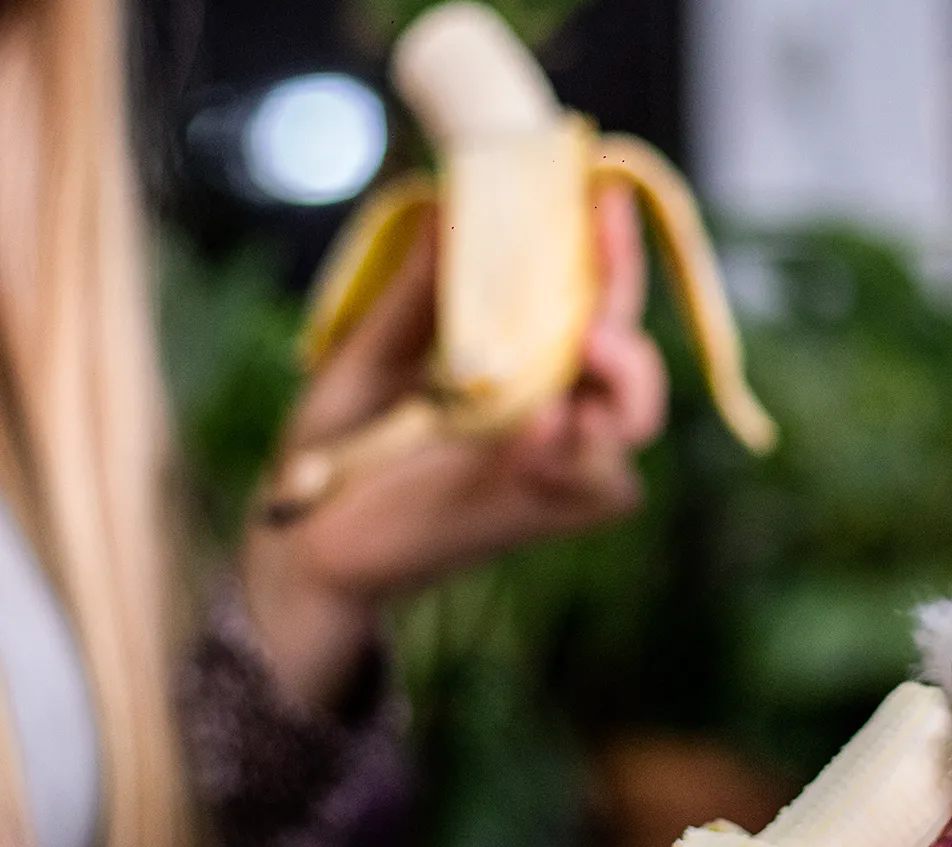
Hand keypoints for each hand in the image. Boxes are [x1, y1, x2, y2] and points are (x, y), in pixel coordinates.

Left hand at [241, 187, 666, 710]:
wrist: (306, 538)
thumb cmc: (338, 444)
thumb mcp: (372, 351)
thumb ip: (419, 290)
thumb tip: (447, 202)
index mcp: (524, 362)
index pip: (588, 298)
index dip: (606, 249)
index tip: (601, 190)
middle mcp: (556, 409)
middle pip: (631, 358)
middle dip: (625, 317)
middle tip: (593, 296)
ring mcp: (559, 466)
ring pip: (632, 421)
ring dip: (622, 384)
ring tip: (593, 347)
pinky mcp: (547, 514)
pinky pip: (597, 482)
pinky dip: (575, 452)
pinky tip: (544, 426)